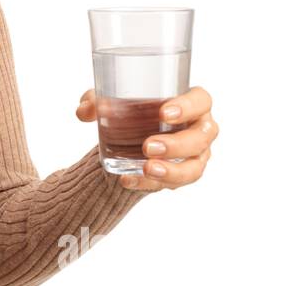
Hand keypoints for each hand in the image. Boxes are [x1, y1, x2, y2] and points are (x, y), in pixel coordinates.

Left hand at [76, 86, 217, 191]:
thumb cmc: (134, 111)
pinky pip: (172, 184)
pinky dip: (149, 183)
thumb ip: (97, 101)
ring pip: (193, 167)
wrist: (132, 138)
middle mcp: (199, 129)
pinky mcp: (182, 175)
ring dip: (171, 170)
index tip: (163, 113)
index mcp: (192, 103)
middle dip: (176, 144)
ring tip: (146, 168)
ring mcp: (195, 155)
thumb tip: (84, 111)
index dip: (188, 107)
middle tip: (148, 146)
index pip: (201, 101)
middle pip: (200, 137)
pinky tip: (128, 180)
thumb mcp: (114, 101)